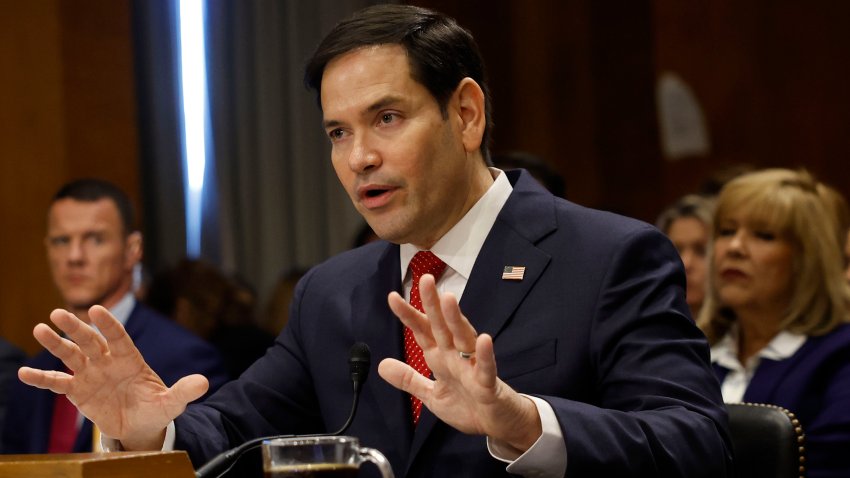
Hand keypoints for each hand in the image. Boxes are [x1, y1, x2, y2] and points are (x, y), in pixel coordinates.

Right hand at [18, 305, 208, 449]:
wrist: (140, 425)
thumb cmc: (155, 407)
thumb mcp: (171, 402)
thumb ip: (184, 391)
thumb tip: (204, 383)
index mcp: (130, 358)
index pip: (118, 337)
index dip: (108, 324)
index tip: (96, 309)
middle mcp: (107, 361)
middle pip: (90, 341)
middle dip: (76, 327)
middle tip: (58, 312)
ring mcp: (91, 374)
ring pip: (71, 355)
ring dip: (56, 343)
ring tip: (39, 329)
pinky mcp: (78, 391)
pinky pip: (58, 382)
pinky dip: (42, 378)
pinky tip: (24, 372)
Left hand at [378, 274, 541, 451]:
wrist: (498, 425)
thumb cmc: (469, 405)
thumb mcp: (432, 395)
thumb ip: (409, 379)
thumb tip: (382, 364)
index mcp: (441, 358)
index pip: (423, 332)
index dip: (409, 315)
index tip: (392, 297)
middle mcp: (456, 356)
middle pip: (442, 327)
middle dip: (433, 304)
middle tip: (425, 280)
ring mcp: (473, 368)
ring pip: (464, 339)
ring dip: (456, 320)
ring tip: (449, 299)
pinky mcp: (489, 384)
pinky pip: (487, 368)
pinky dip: (485, 355)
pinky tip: (485, 340)